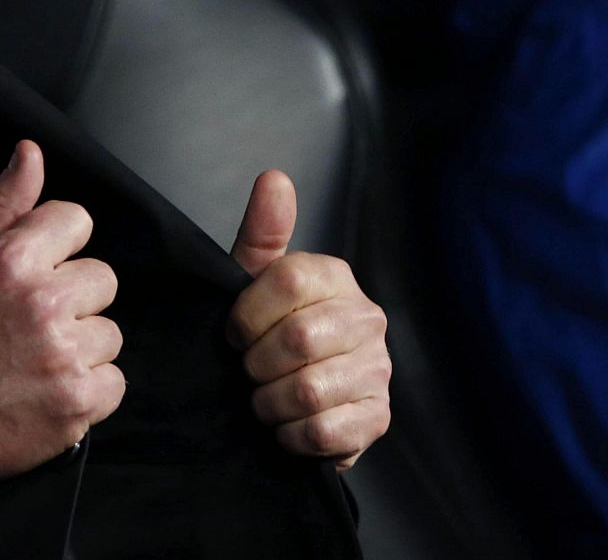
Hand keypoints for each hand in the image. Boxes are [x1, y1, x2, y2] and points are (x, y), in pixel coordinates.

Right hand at [0, 140, 123, 481]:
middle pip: (102, 278)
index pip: (77, 221)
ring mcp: (66, 354)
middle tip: (33, 322)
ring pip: (110, 332)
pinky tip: (52, 388)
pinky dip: (89, 388)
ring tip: (39, 358)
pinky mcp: (81, 400)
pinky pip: (115, 379)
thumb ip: (4, 204)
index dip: (58, 247)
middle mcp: (45, 301)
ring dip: (82, 346)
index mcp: (14, 259)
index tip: (35, 273)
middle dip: (73, 298)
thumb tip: (31, 152)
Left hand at [227, 171, 390, 468]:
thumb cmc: (268, 329)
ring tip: (264, 399)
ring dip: (270, 402)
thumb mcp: (254, 280)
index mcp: (335, 277)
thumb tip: (273, 177)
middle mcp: (367, 318)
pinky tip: (286, 424)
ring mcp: (379, 370)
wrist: (292, 398)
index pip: (287, 280)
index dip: (246, 314)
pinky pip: (326, 431)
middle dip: (256, 364)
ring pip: (309, 390)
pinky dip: (291, 434)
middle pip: (297, 339)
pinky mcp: (378, 419)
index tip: (233, 334)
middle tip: (248, 371)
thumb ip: (262, 232)